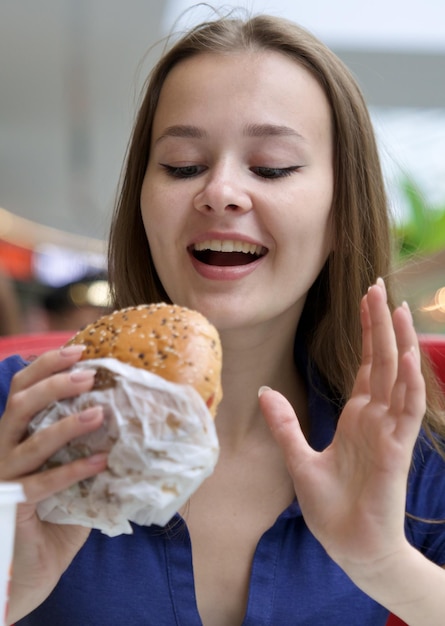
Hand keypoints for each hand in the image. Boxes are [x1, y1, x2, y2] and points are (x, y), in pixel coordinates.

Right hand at [0, 345, 107, 622]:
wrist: (22, 578)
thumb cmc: (49, 524)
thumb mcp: (70, 480)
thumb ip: (86, 452)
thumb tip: (129, 425)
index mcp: (11, 439)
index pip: (20, 391)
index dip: (46, 366)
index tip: (80, 349)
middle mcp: (0, 453)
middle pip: (18, 404)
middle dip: (53, 382)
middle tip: (90, 373)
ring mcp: (2, 480)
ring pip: (28, 440)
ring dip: (66, 423)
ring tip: (101, 412)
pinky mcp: (10, 508)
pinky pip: (41, 485)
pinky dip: (72, 471)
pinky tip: (102, 463)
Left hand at [259, 279, 425, 577]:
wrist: (349, 546)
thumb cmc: (331, 508)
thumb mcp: (298, 459)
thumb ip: (285, 424)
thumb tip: (263, 390)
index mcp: (356, 417)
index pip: (366, 365)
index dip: (367, 333)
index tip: (366, 300)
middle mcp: (376, 417)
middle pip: (382, 361)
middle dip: (379, 324)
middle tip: (377, 286)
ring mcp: (388, 430)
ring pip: (399, 377)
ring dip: (398, 342)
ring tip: (394, 307)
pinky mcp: (395, 449)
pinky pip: (407, 409)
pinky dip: (410, 382)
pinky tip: (407, 356)